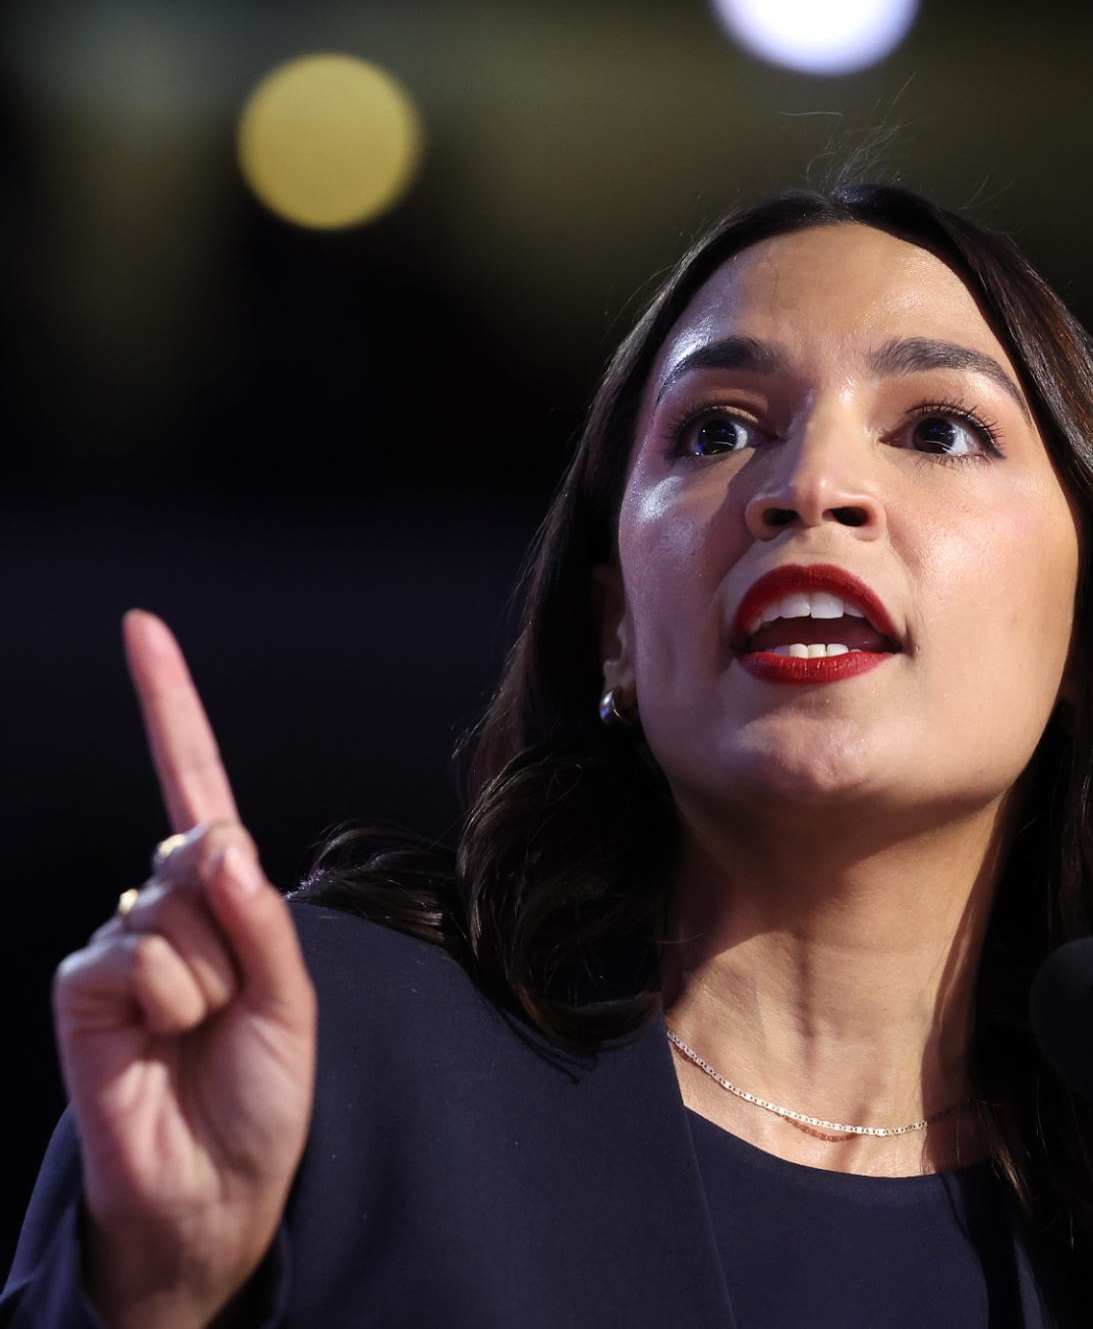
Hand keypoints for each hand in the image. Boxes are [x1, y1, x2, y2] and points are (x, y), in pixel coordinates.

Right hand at [53, 613, 317, 1328]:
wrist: (217, 1184)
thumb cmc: (261, 1094)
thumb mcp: (292, 996)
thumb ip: (255, 913)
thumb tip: (203, 833)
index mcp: (222, 898)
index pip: (192, 784)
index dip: (168, 707)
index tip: (141, 627)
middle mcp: (163, 906)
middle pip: (199, 854)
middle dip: (235, 930)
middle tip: (231, 1008)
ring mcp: (117, 944)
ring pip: (174, 909)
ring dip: (206, 978)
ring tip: (198, 1035)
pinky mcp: (80, 986)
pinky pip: (134, 954)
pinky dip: (166, 998)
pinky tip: (158, 1042)